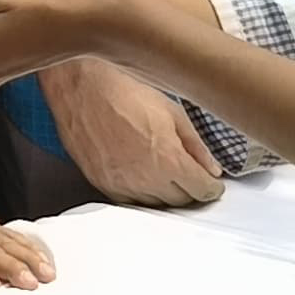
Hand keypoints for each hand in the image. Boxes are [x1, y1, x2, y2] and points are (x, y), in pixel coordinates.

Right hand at [46, 60, 223, 209]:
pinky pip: (131, 202)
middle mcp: (145, 178)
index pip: (201, 189)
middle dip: (191, 190)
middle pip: (181, 201)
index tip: (212, 183)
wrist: (82, 88)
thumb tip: (211, 168)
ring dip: (167, 193)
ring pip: (155, 205)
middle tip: (192, 175)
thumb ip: (196, 145)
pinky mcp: (103, 185)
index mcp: (168, 159)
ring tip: (167, 173)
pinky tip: (144, 177)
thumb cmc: (124, 92)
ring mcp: (122, 185)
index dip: (212, 187)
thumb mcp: (172, 111)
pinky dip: (142, 194)